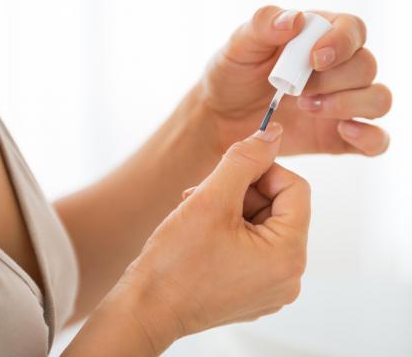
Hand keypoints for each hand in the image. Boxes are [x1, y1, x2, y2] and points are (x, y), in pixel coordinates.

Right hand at [105, 123, 309, 353]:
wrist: (148, 309)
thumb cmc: (175, 262)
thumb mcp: (211, 198)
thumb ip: (245, 160)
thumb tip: (273, 134)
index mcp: (288, 255)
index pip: (295, 188)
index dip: (263, 169)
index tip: (232, 168)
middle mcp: (288, 277)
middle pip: (279, 208)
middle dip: (242, 192)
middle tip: (204, 192)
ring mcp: (271, 288)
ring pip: (263, 226)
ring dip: (232, 209)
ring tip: (197, 211)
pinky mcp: (253, 293)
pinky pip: (253, 248)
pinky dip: (230, 232)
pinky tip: (201, 232)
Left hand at [197, 5, 390, 155]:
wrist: (220, 118)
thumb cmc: (231, 76)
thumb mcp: (238, 46)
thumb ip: (262, 25)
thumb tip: (295, 20)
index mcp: (318, 38)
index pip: (352, 30)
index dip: (342, 42)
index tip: (314, 59)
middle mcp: (336, 70)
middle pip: (366, 67)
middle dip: (334, 80)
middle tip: (297, 91)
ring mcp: (340, 104)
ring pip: (378, 99)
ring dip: (349, 104)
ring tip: (308, 108)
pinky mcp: (336, 137)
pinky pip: (375, 140)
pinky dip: (370, 138)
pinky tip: (343, 132)